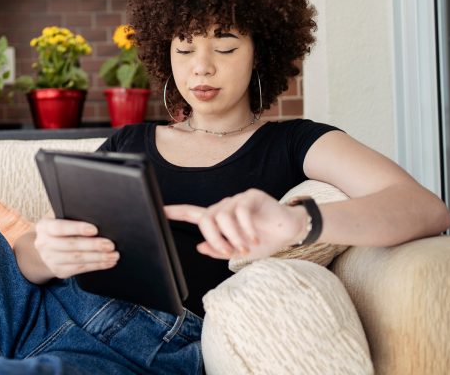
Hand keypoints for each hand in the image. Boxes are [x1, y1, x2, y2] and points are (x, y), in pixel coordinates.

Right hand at [34, 218, 119, 278]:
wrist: (45, 248)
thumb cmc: (60, 228)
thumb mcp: (59, 218)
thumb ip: (72, 216)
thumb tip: (97, 215)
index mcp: (44, 226)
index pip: (60, 227)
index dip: (77, 228)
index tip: (94, 229)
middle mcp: (44, 244)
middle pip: (71, 245)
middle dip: (93, 245)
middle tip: (110, 245)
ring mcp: (50, 259)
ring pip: (77, 259)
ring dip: (98, 257)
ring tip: (113, 255)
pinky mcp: (59, 271)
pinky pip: (80, 269)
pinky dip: (96, 265)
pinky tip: (108, 262)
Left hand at [164, 189, 307, 259]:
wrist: (289, 232)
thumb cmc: (264, 241)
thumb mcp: (240, 252)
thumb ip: (220, 250)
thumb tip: (200, 247)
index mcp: (219, 220)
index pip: (192, 214)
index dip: (176, 212)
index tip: (160, 210)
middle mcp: (225, 207)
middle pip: (206, 219)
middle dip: (215, 239)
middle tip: (230, 252)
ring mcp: (237, 200)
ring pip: (222, 216)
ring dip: (232, 236)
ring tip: (245, 247)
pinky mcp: (251, 196)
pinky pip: (240, 211)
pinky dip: (245, 229)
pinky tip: (254, 238)